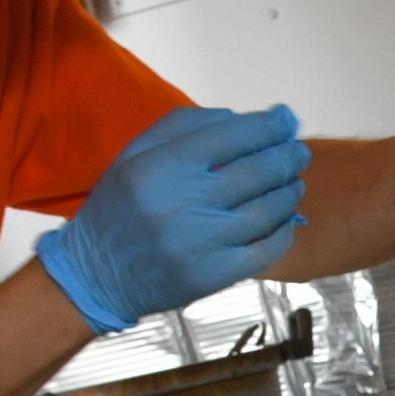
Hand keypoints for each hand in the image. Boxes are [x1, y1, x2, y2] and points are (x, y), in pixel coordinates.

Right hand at [38, 104, 310, 329]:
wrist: (95, 275)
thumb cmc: (121, 208)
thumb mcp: (136, 156)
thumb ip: (184, 128)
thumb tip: (240, 119)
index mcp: (160, 167)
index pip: (231, 135)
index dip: (268, 126)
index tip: (287, 120)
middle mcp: (181, 203)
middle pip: (257, 171)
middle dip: (287, 157)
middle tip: (299, 152)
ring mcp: (199, 243)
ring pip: (268, 209)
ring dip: (289, 191)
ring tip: (294, 182)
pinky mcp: (212, 276)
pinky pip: (266, 249)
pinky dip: (284, 230)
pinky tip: (286, 219)